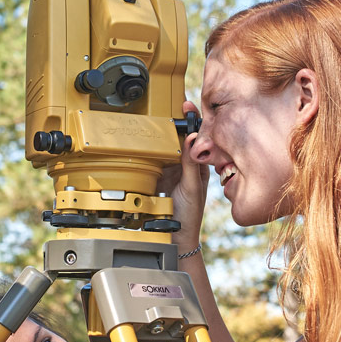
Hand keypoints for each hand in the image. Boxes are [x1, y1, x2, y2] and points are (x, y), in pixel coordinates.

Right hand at [158, 99, 210, 247]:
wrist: (173, 237)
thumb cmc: (188, 215)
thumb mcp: (192, 187)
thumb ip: (191, 163)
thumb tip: (193, 137)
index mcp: (197, 165)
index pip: (196, 136)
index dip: (192, 119)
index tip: (185, 104)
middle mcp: (183, 165)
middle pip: (177, 138)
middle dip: (173, 122)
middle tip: (165, 106)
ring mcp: (168, 170)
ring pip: (163, 147)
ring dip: (158, 135)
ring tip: (153, 120)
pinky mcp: (154, 177)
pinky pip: (150, 159)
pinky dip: (147, 150)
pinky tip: (143, 143)